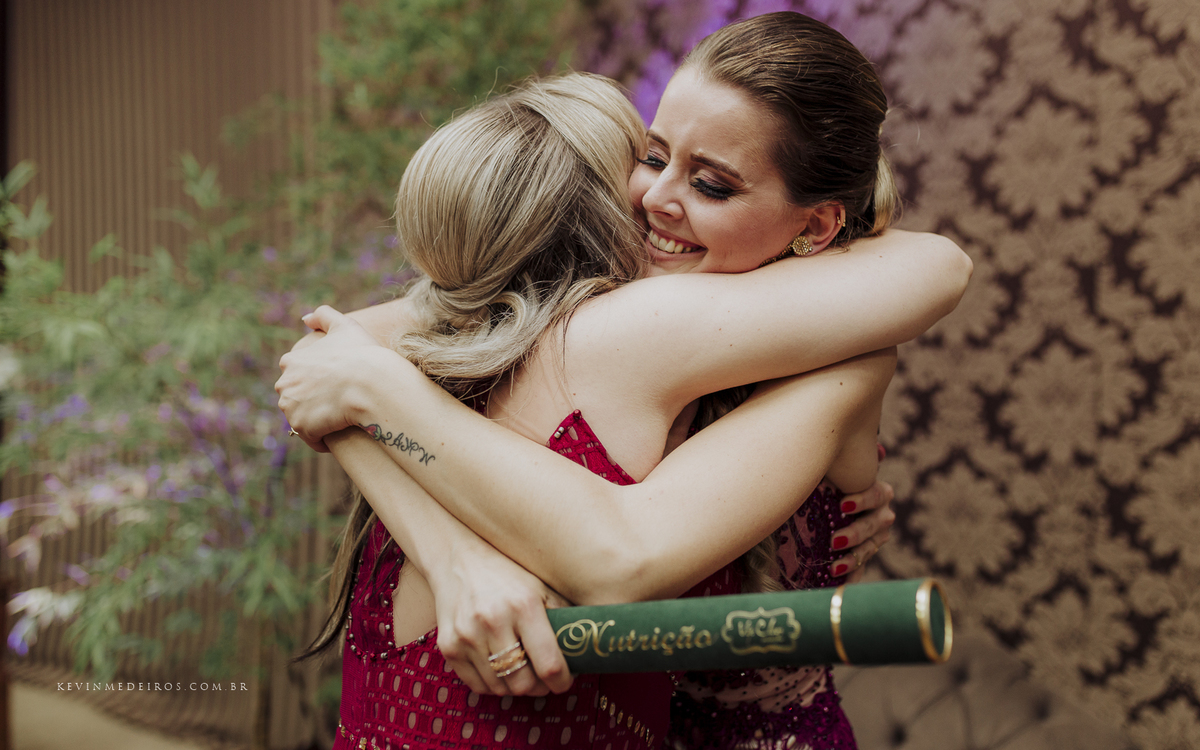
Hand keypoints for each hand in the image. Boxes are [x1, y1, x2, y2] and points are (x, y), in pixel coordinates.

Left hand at [275, 305, 386, 451]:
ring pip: (302, 419)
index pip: (296, 376)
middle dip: (312, 402)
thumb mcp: (346, 326)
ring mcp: (291, 407)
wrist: (372, 383)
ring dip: (317, 421)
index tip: (334, 386)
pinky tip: (339, 434)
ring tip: (340, 420)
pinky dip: (323, 439)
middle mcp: (285, 384)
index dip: (316, 382)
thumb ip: (324, 316)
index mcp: (291, 361)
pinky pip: (311, 438)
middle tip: (338, 404)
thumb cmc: (363, 354)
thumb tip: (304, 319)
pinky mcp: (302, 427)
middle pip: (296, 399)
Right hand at [428, 539, 574, 696]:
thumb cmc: (507, 573)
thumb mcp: (540, 587)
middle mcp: (493, 622)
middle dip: (539, 687)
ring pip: (500, 688)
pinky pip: (477, 685)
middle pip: (523, 683)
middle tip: (544, 679)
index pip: (549, 665)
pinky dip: (492, 683)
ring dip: (515, 685)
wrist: (457, 558)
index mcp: (523, 606)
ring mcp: (467, 636)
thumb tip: (584, 650)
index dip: (562, 681)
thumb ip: (562, 617)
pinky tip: (500, 667)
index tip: (566, 681)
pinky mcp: (448, 646)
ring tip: (522, 670)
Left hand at [829, 479, 893, 580]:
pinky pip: (862, 567)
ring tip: (834, 568)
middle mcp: (883, 515)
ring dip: (852, 560)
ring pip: (869, 549)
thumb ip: (828, 477)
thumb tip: (806, 478)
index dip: (862, 501)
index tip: (842, 506)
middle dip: (855, 534)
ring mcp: (878, 537)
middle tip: (835, 541)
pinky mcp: (868, 553)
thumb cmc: (837, 482)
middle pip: (873, 526)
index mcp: (879, 492)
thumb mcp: (835, 477)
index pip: (876, 495)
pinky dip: (851, 576)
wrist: (841, 497)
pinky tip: (839, 584)